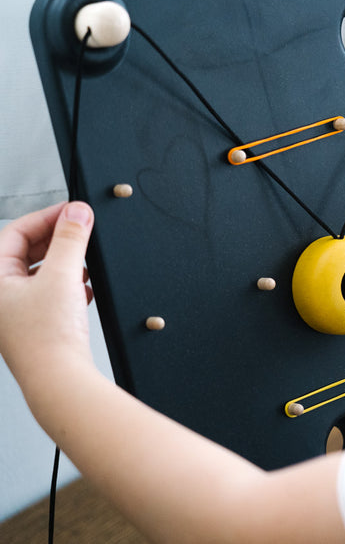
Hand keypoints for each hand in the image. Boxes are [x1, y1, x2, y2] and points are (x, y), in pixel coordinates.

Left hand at [0, 202, 94, 389]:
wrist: (59, 380)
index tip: (73, 210)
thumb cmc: (47, 339)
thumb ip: (71, 239)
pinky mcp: (35, 324)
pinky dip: (68, 284)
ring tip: (84, 259)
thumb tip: (77, 212)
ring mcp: (14, 311)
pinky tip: (84, 287)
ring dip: (64, 262)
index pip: (14, 232)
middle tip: (82, 229)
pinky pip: (49, 292)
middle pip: (24, 250)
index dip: (46, 216)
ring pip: (38, 272)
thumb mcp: (63, 275)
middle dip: (56, 239)